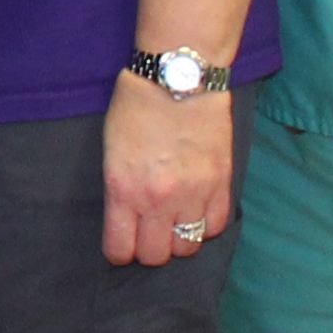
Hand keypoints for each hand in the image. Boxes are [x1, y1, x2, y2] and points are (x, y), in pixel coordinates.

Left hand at [104, 73, 236, 266]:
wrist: (178, 77)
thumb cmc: (134, 107)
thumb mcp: (110, 150)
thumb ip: (119, 189)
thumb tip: (126, 218)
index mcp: (124, 190)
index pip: (121, 249)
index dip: (119, 252)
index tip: (121, 244)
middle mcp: (159, 200)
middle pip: (156, 256)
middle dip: (148, 249)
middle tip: (148, 232)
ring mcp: (194, 194)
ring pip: (188, 246)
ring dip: (179, 238)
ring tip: (174, 221)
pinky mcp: (222, 184)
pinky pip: (216, 226)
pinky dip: (205, 224)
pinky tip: (196, 210)